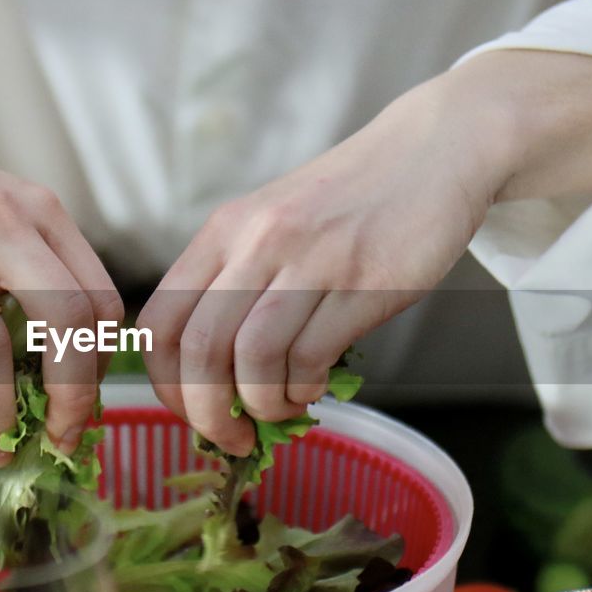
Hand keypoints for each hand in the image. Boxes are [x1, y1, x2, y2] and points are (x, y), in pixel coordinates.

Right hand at [0, 25, 120, 464]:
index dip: (100, 364)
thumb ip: (31, 267)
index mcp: (41, 211)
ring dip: (0, 415)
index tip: (85, 402)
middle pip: (68, 323)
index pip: (101, 299)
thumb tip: (56, 365)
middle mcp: (2, 224)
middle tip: (62, 439)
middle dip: (72, 397)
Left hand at [139, 50, 591, 453]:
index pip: (160, 323)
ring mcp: (310, 260)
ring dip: (261, 406)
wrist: (432, 152)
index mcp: (223, 232)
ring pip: (252, 358)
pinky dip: (304, 389)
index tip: (191, 412)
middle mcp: (256, 242)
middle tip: (233, 439)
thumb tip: (216, 382)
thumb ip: (238, 287)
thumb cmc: (347, 203)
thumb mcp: (272, 226)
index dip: (166, 384)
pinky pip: (310, 357)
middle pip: (198, 349)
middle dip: (207, 413)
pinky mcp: (362, 283)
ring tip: (281, 409)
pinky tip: (315, 385)